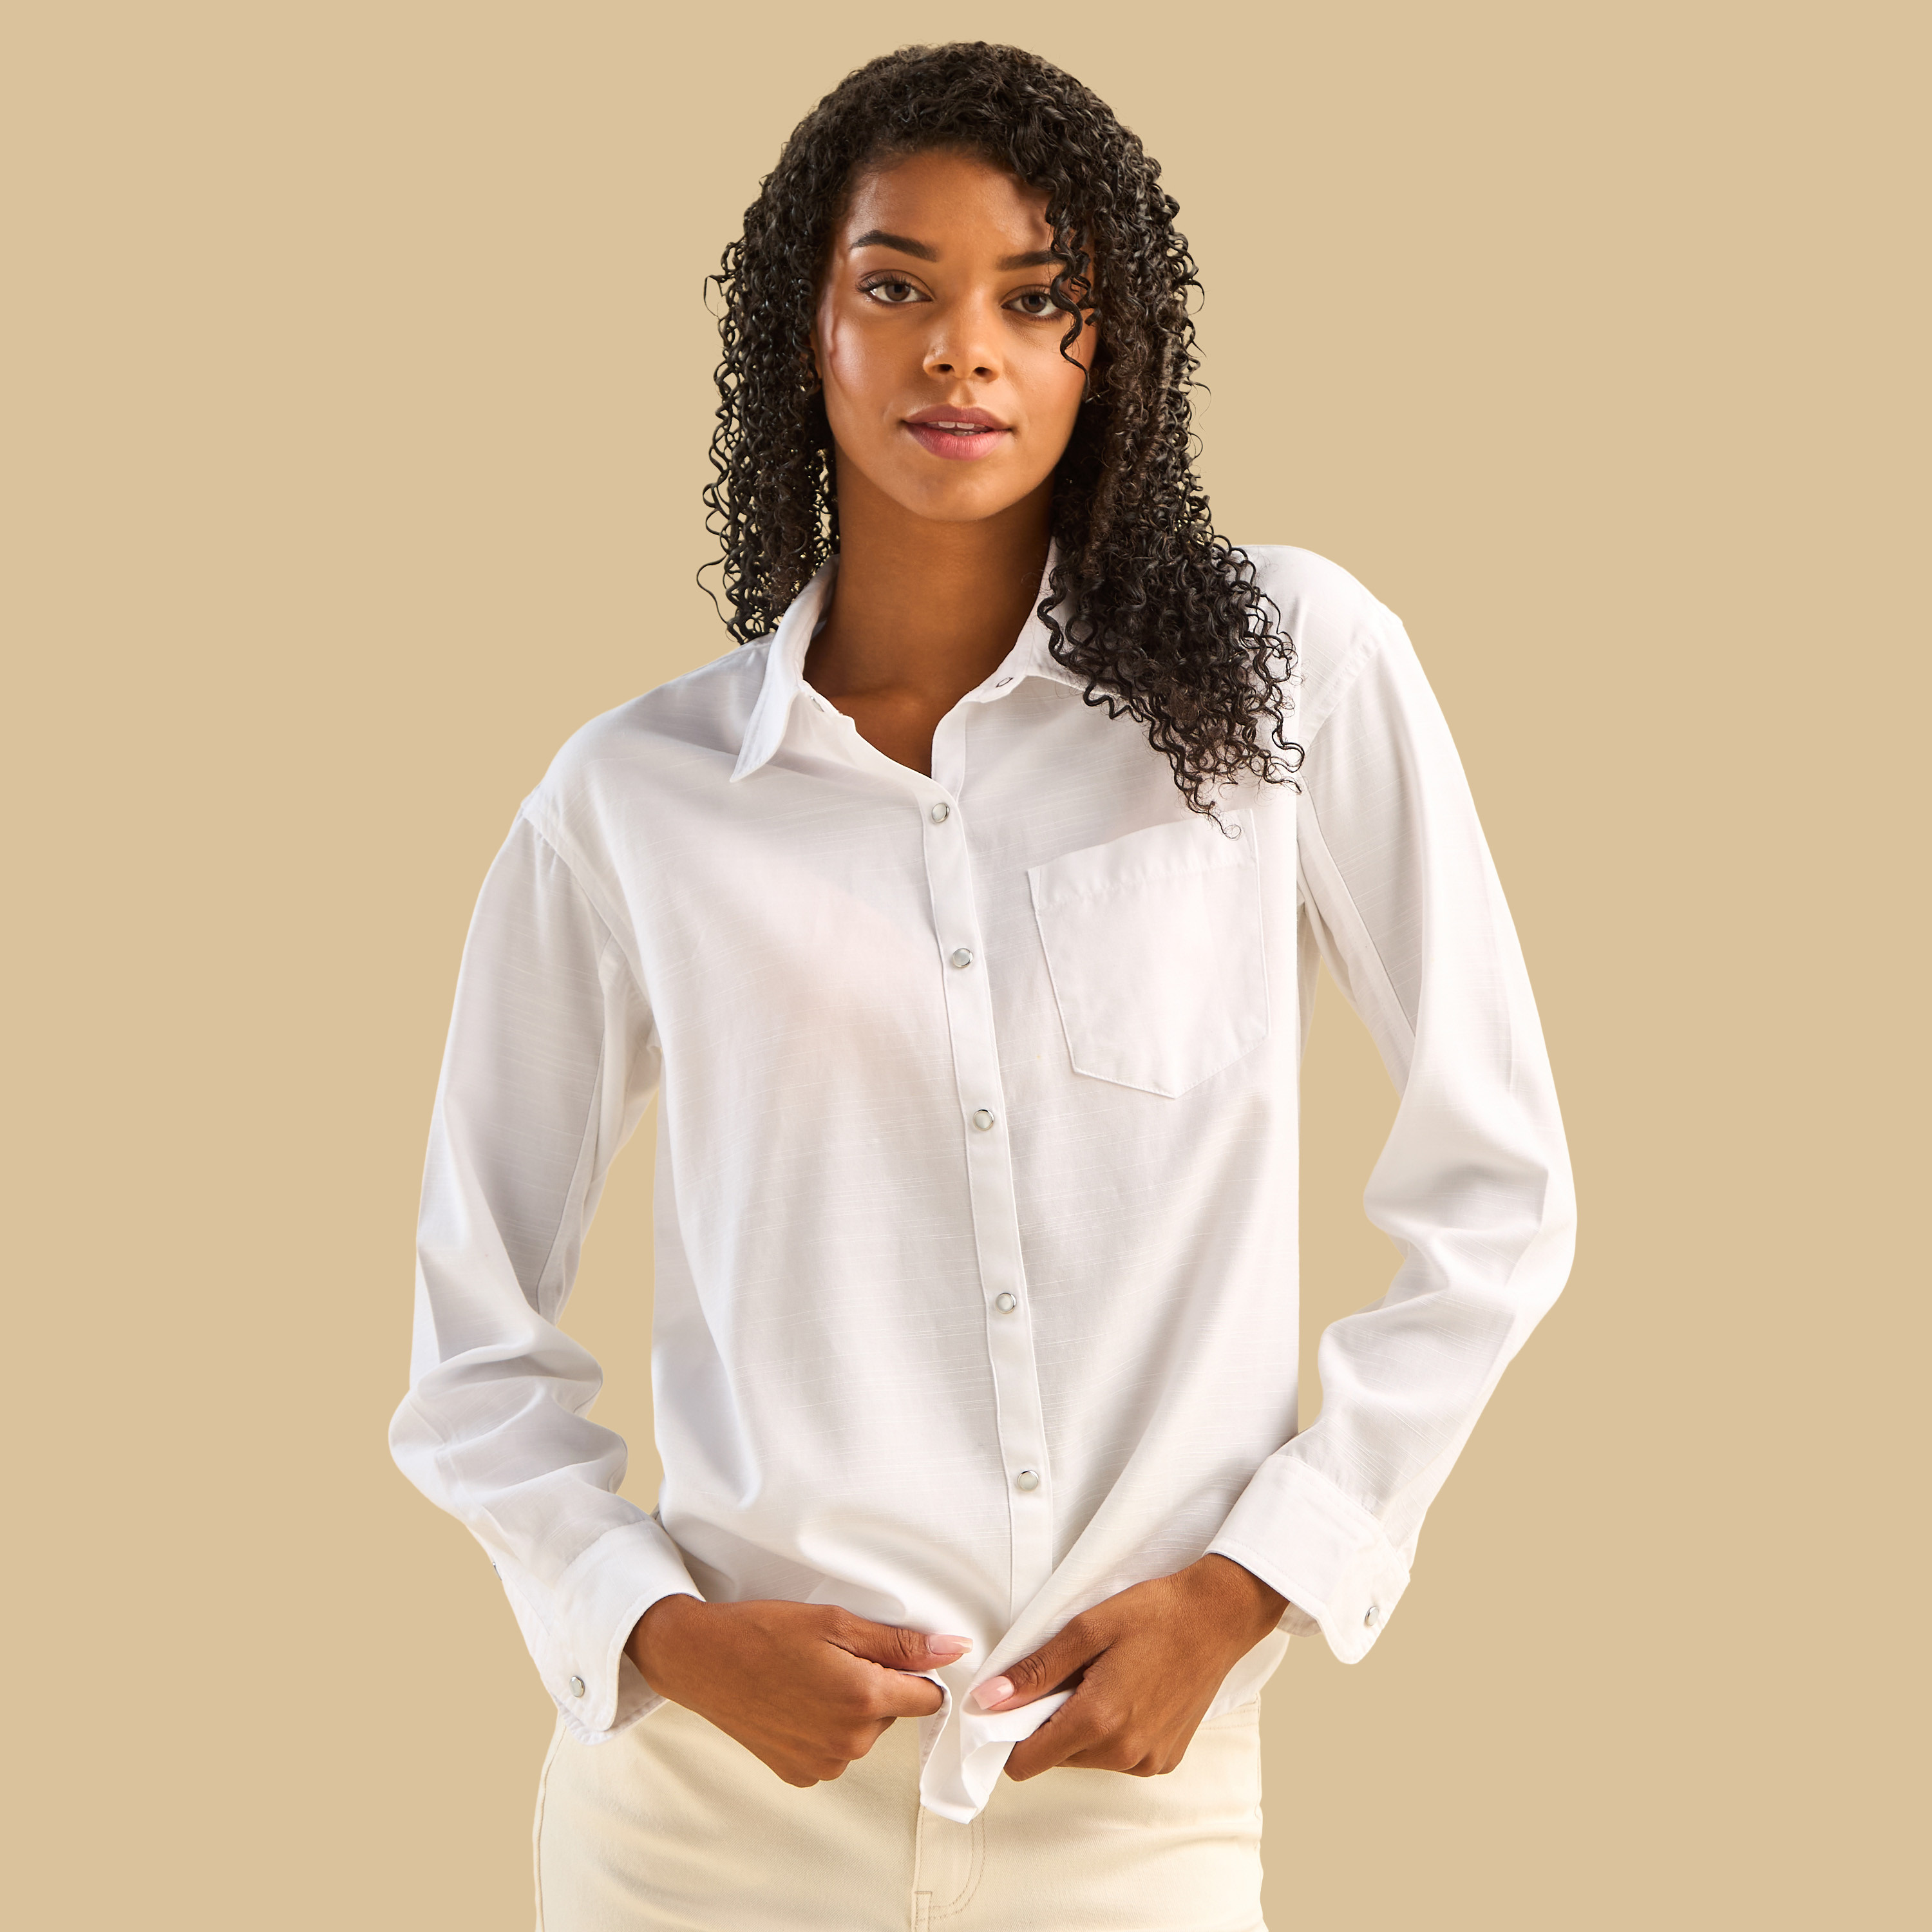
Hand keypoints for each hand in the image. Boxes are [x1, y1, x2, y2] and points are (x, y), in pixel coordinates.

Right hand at [626, 1595, 969, 1786]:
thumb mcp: (836, 1621)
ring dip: (849, 1708)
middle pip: (892, 1714)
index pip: (927, 1698)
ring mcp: (823, 1764)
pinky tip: (795, 1703)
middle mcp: (849, 1743)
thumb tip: (954, 1649)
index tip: (891, 1654)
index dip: (915, 1672)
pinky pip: (833, 1751)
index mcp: (863, 1701)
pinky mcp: (799, 1774)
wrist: (702, 1660)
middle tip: (832, 1656)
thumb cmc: (765, 1632)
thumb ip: (899, 1643)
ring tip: (808, 1677)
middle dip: (876, 1686)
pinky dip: (823, 1729)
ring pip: (863, 1733)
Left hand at [978, 1555, 1286, 1779]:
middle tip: (1072, 1674)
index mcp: (1100, 1720)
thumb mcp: (1086, 1628)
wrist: (1219, 1616)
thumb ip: (1035, 1670)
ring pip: (1085, 1758)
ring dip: (1081, 1726)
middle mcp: (1124, 1753)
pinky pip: (1117, 1757)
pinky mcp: (1165, 1760)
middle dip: (1050, 1722)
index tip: (1016, 1701)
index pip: (1026, 1762)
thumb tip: (987, 1701)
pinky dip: (1111, 1732)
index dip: (1010, 1734)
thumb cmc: (1155, 1613)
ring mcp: (1148, 1761)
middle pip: (1055, 1758)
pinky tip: (1130, 1693)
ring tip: (1104, 1678)